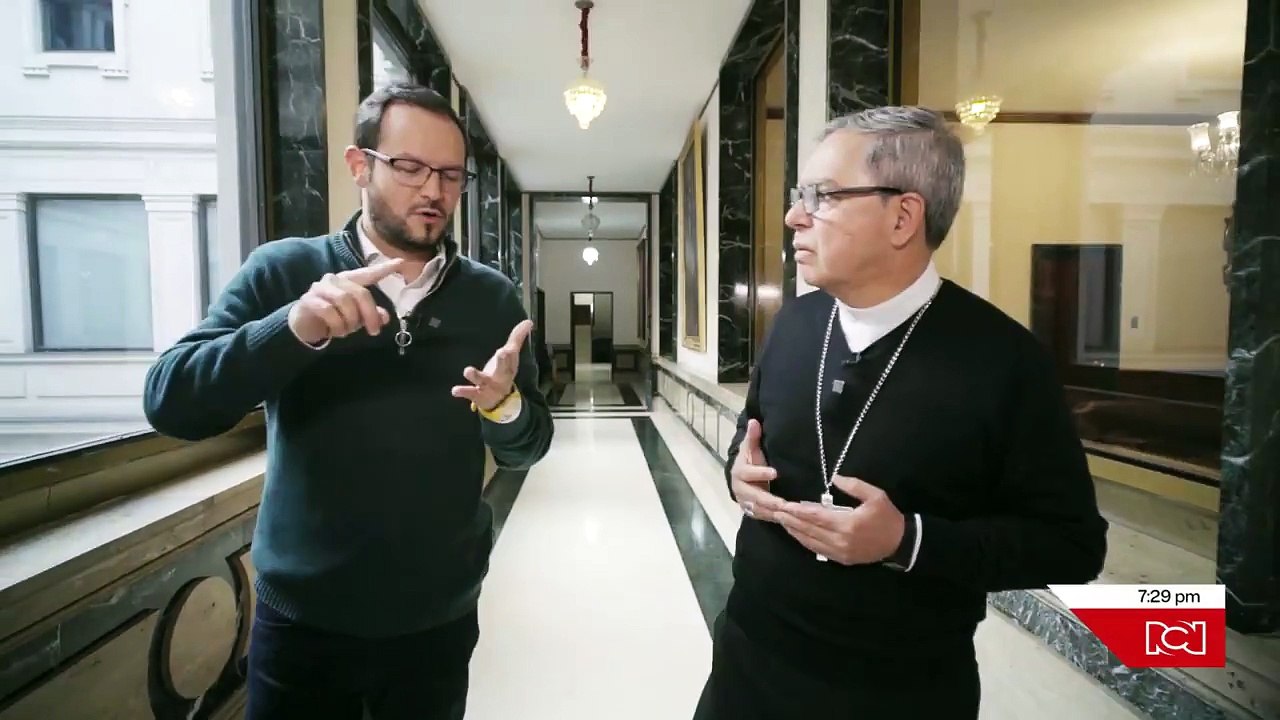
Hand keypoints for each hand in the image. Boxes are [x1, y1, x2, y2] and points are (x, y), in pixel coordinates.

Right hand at [288, 259, 405, 345]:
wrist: (303, 324)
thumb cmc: (333, 316)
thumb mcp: (355, 317)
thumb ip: (370, 314)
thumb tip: (385, 317)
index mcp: (348, 281)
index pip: (368, 273)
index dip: (384, 268)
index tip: (401, 262)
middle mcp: (335, 280)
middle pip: (360, 293)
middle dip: (370, 314)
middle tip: (374, 331)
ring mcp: (320, 288)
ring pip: (345, 301)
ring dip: (350, 321)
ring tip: (347, 332)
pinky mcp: (309, 300)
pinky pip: (329, 311)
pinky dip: (337, 325)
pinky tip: (336, 332)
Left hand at [452, 319, 532, 410]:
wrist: (501, 402)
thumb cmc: (504, 373)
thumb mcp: (511, 356)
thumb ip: (517, 338)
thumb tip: (529, 322)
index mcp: (509, 366)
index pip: (512, 358)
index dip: (511, 353)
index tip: (509, 347)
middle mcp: (501, 376)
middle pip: (504, 368)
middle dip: (503, 361)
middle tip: (502, 352)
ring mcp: (489, 387)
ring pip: (484, 381)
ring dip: (476, 376)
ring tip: (467, 370)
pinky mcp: (478, 395)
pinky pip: (471, 393)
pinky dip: (463, 392)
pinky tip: (454, 390)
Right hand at [730, 419, 784, 521]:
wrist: (741, 480)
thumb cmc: (749, 462)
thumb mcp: (750, 449)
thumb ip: (753, 437)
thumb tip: (754, 421)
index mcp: (740, 473)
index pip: (748, 473)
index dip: (760, 473)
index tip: (775, 472)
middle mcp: (741, 490)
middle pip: (755, 497)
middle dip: (770, 500)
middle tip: (785, 503)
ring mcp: (746, 503)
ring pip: (760, 510)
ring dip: (774, 512)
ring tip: (790, 512)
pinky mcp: (753, 512)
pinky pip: (765, 517)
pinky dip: (776, 519)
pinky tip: (789, 519)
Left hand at [775, 475, 904, 564]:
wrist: (900, 543)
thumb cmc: (888, 517)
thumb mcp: (876, 496)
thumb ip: (854, 486)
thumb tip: (834, 477)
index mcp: (848, 523)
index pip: (817, 516)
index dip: (799, 511)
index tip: (785, 505)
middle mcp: (840, 540)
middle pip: (809, 529)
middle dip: (791, 520)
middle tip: (776, 511)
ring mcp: (839, 552)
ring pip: (810, 541)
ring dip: (795, 531)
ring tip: (782, 521)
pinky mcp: (840, 559)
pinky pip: (817, 550)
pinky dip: (805, 541)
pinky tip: (797, 533)